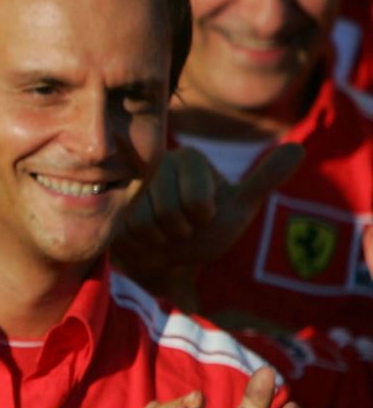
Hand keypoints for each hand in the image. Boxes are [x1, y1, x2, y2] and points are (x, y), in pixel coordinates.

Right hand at [114, 143, 302, 305]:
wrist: (166, 258)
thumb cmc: (205, 231)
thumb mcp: (239, 209)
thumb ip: (264, 180)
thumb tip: (299, 149)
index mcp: (190, 158)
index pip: (196, 200)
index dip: (202, 219)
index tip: (203, 216)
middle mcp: (155, 162)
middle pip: (169, 209)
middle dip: (180, 231)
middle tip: (181, 228)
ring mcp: (127, 183)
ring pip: (145, 220)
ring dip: (160, 238)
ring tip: (162, 232)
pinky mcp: (108, 203)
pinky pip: (125, 229)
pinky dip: (140, 242)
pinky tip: (143, 236)